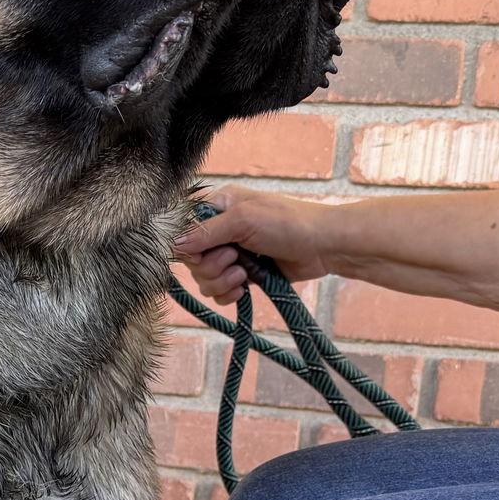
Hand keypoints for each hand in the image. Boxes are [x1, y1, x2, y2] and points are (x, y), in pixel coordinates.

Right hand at [173, 188, 333, 301]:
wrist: (324, 247)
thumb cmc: (288, 223)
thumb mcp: (244, 220)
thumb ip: (206, 232)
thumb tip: (174, 244)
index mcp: (218, 206)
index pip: (184, 230)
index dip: (190, 247)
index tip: (207, 251)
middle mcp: (221, 229)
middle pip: (192, 258)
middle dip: (210, 266)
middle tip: (235, 259)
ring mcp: (232, 253)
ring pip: (204, 277)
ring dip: (220, 281)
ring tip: (243, 275)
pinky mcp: (243, 274)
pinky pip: (219, 291)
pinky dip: (227, 293)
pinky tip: (244, 289)